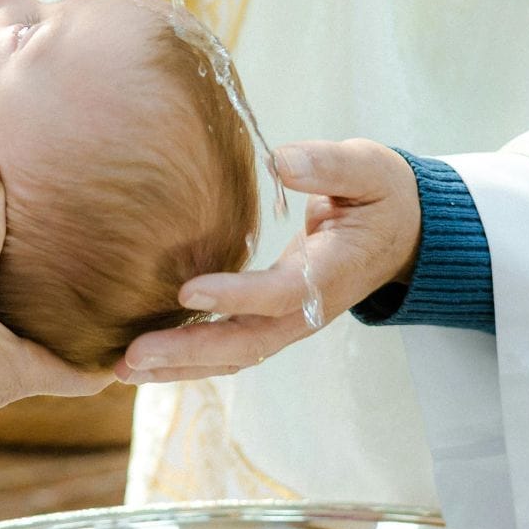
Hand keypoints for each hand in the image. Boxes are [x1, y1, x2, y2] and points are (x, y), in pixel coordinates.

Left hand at [115, 140, 421, 383]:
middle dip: (189, 352)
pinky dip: (190, 359)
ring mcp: (291, 319)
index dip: (236, 297)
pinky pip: (231, 348)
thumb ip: (330, 166)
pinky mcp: (274, 318)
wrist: (405, 231)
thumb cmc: (380, 194)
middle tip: (132, 355)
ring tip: (123, 368)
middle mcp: (309, 308)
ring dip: (181, 366)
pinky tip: (147, 360)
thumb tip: (283, 160)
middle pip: (248, 343)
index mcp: (332, 272)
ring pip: (235, 356)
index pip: (281, 294)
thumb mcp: (368, 170)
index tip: (188, 291)